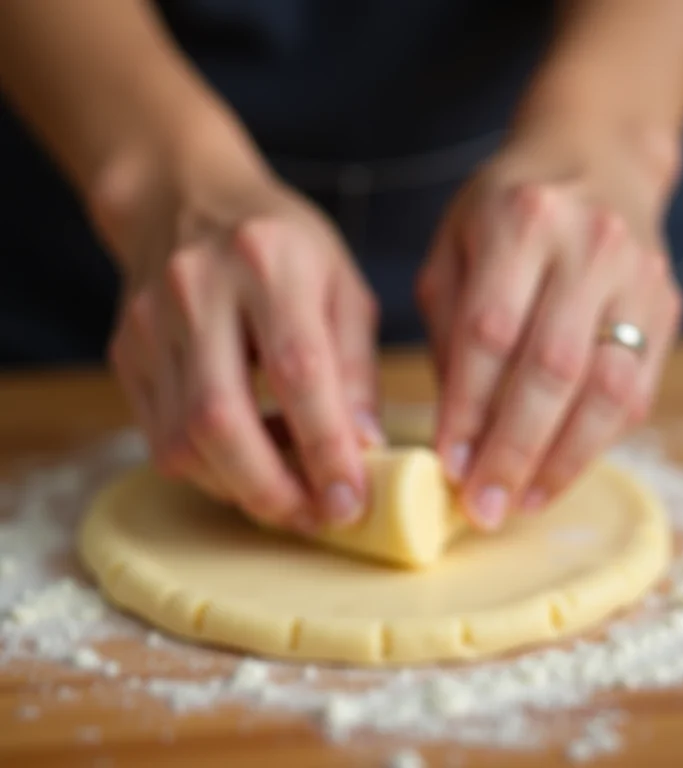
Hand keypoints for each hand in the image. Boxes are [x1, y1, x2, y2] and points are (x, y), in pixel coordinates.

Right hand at [96, 106, 380, 530]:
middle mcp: (198, 289)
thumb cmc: (281, 245)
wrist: (185, 201)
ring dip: (240, 487)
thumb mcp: (341, 286)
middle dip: (272, 489)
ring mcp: (151, 324)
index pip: (298, 371)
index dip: (325, 447)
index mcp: (268, 262)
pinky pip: (161, 437)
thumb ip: (355, 367)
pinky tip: (246, 461)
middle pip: (221, 419)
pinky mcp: (127, 352)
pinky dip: (209, 469)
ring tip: (287, 490)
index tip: (351, 502)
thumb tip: (363, 447)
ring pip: (183, 441)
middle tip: (315, 517)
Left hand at [418, 127, 682, 528]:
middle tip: (483, 506)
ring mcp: (637, 278)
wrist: (596, 160)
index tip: (448, 464)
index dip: (468, 408)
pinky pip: (637, 389)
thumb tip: (455, 422)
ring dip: (561, 459)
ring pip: (605, 389)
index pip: (490, 333)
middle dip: (513, 449)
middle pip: (550, 369)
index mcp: (521, 221)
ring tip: (521, 502)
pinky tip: (559, 471)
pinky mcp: (664, 307)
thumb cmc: (507, 210)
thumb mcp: (454, 248)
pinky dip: (596, 441)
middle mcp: (588, 246)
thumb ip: (449, 328)